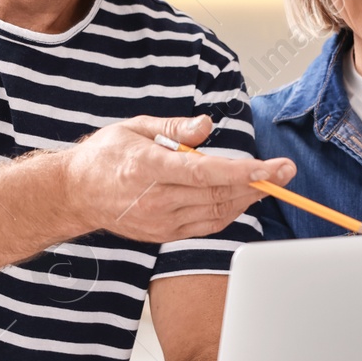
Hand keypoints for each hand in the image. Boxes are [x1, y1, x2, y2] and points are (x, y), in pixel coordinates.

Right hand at [64, 115, 295, 242]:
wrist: (75, 194)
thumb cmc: (105, 155)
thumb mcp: (135, 127)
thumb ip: (175, 128)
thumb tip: (207, 125)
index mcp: (149, 168)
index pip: (204, 172)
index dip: (242, 171)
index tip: (271, 168)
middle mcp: (156, 200)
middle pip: (217, 194)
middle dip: (258, 183)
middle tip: (286, 171)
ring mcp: (159, 222)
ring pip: (216, 213)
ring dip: (247, 198)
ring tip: (269, 182)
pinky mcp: (163, 235)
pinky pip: (205, 226)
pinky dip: (228, 213)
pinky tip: (242, 198)